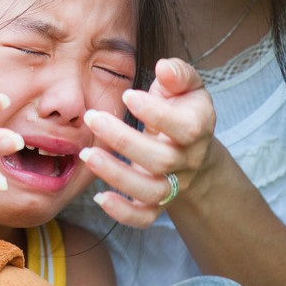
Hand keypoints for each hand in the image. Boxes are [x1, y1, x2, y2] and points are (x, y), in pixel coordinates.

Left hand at [78, 58, 216, 226]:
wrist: (192, 148)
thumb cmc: (182, 108)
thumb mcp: (186, 86)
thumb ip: (178, 74)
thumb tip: (163, 67)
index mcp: (198, 128)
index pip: (184, 127)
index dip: (156, 114)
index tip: (128, 95)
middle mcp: (187, 161)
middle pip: (160, 160)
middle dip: (123, 140)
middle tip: (92, 117)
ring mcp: (173, 185)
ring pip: (150, 191)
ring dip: (117, 176)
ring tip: (86, 155)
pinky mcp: (157, 203)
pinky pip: (144, 218)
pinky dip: (123, 213)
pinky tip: (98, 197)